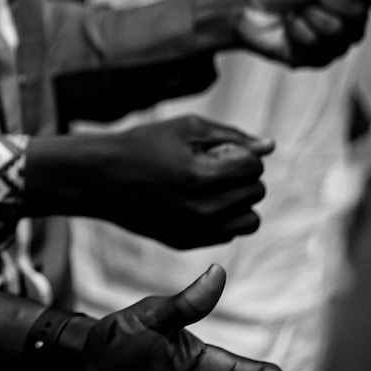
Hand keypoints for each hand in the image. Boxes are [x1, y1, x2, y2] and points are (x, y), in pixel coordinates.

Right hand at [51, 117, 272, 248]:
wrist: (100, 178)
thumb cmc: (144, 144)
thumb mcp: (187, 127)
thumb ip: (233, 136)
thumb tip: (270, 147)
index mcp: (201, 176)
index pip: (254, 166)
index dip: (242, 152)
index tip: (218, 149)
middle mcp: (201, 210)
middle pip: (256, 192)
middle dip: (242, 175)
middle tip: (212, 165)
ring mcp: (194, 230)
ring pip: (250, 220)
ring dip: (240, 201)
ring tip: (215, 186)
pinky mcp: (186, 242)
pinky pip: (228, 233)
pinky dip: (222, 217)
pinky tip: (199, 201)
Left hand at [237, 0, 370, 66]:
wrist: (250, 8)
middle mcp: (351, 22)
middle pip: (357, 15)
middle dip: (324, 1)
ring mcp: (337, 42)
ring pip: (337, 32)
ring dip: (309, 17)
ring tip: (296, 13)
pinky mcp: (320, 60)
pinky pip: (318, 47)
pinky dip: (297, 32)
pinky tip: (289, 29)